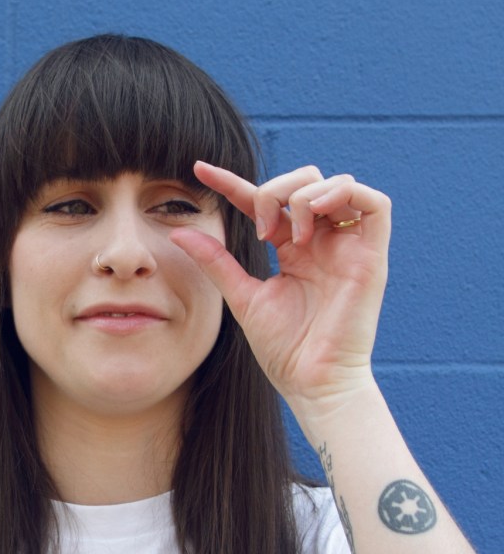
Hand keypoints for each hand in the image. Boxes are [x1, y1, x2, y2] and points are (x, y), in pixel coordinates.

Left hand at [171, 161, 391, 410]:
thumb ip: (216, 261)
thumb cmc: (283, 350)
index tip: (200, 171)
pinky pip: (375, 204)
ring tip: (291, 235)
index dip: (234, 183)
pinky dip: (344, 194)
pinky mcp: (373, 256)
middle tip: (261, 232)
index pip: (266, 202)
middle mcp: (323, 241)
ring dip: (306, 195)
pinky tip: (314, 217)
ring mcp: (349, 247)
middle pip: (305, 181)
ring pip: (338, 183)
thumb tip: (178, 231)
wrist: (312, 382)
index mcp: (294, 250)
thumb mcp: (243, 297)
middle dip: (276, 191)